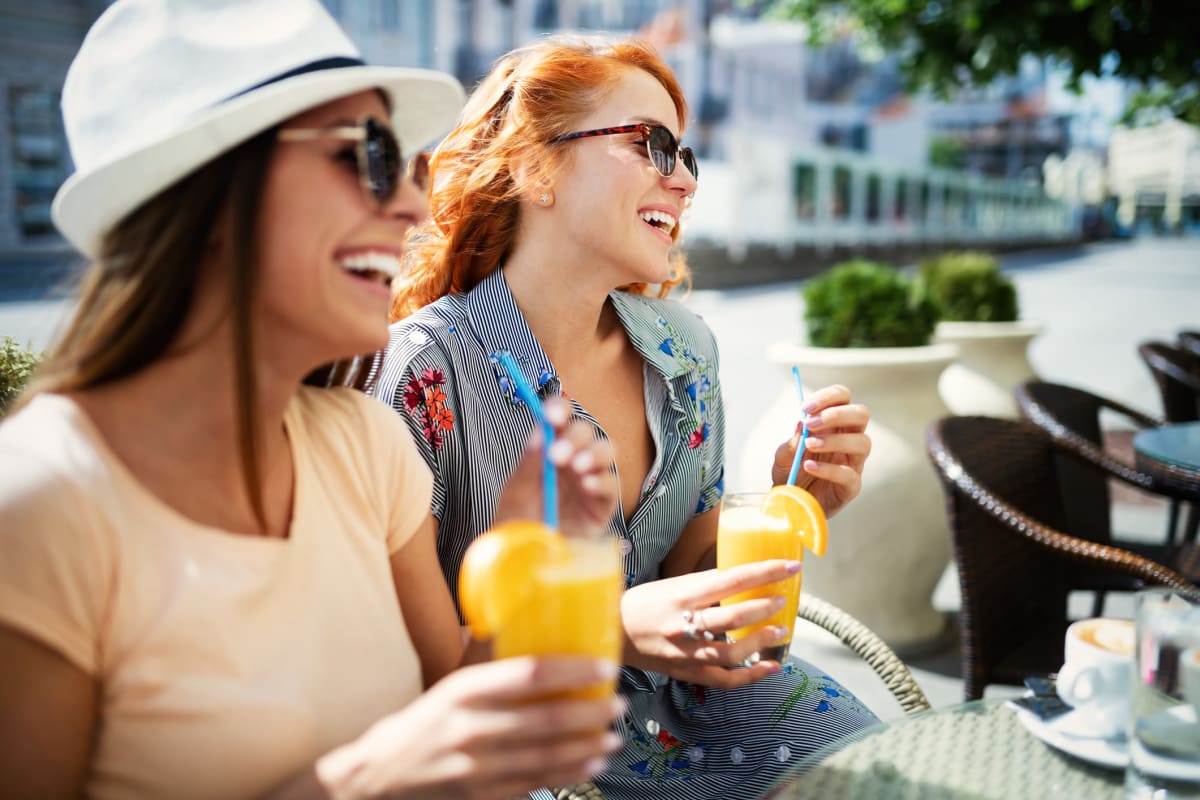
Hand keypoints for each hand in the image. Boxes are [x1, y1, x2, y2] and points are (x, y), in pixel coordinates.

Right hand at [317, 657, 624, 799]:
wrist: (376, 779)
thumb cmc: (422, 725)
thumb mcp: (449, 687)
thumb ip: (488, 665)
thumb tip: (525, 623)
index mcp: (463, 690)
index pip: (528, 673)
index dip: (573, 670)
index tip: (604, 666)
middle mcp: (470, 727)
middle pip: (546, 719)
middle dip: (592, 711)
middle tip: (619, 703)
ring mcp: (475, 767)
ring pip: (547, 757)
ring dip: (588, 747)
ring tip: (613, 737)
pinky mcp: (480, 797)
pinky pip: (535, 785)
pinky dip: (569, 774)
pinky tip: (590, 764)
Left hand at [495, 397, 617, 536]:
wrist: (526, 566)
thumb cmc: (519, 528)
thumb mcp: (516, 495)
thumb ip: (529, 464)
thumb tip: (538, 432)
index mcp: (547, 452)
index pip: (559, 421)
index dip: (559, 411)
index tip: (552, 416)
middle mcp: (571, 462)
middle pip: (585, 432)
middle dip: (575, 437)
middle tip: (557, 456)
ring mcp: (589, 482)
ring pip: (606, 451)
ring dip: (594, 453)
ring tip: (577, 467)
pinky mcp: (603, 506)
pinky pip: (612, 485)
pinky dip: (602, 480)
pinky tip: (587, 486)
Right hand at [619, 560, 802, 688]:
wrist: (611, 633)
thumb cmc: (643, 603)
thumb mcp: (671, 584)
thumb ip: (705, 583)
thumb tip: (741, 575)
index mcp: (681, 595)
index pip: (730, 580)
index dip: (764, 572)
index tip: (789, 567)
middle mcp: (682, 624)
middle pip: (732, 617)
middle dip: (764, 607)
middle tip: (783, 600)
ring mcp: (684, 653)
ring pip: (730, 652)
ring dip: (760, 641)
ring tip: (781, 631)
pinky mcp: (685, 673)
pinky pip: (723, 680)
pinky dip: (751, 675)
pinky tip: (771, 667)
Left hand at [771, 383, 869, 517]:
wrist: (788, 504)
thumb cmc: (790, 473)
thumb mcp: (783, 455)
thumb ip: (792, 440)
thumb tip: (801, 421)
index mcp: (834, 424)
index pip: (843, 398)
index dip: (828, 397)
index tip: (805, 408)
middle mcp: (849, 439)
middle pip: (861, 414)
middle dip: (837, 414)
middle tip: (811, 424)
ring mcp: (853, 462)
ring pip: (863, 442)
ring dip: (835, 441)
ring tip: (809, 446)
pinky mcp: (851, 486)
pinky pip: (849, 473)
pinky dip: (828, 469)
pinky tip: (809, 466)